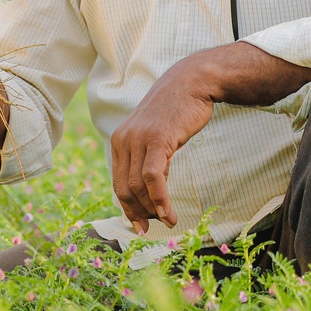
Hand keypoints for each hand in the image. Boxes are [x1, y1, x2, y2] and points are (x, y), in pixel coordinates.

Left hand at [110, 54, 217, 234]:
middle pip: (124, 188)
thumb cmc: (178, 110)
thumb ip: (147, 157)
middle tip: (152, 228)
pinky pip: (153, 177)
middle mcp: (124, 140)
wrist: (192, 82)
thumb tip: (150, 190)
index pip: (118, 183)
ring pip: (138, 186)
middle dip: (137, 213)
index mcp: (120, 140)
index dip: (128, 208)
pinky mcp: (157, 139)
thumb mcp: (156, 134)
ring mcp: (139, 139)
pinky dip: (160, 199)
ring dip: (152, 210)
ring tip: (168, 221)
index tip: (139, 225)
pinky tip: (169, 212)